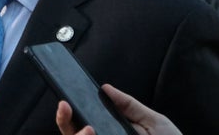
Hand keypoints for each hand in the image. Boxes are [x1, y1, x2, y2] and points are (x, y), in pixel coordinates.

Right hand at [56, 84, 180, 134]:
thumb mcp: (154, 122)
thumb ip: (129, 105)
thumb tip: (105, 88)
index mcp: (110, 133)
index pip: (81, 126)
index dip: (68, 115)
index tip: (66, 102)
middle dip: (64, 123)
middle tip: (66, 108)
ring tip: (89, 129)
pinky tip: (93, 134)